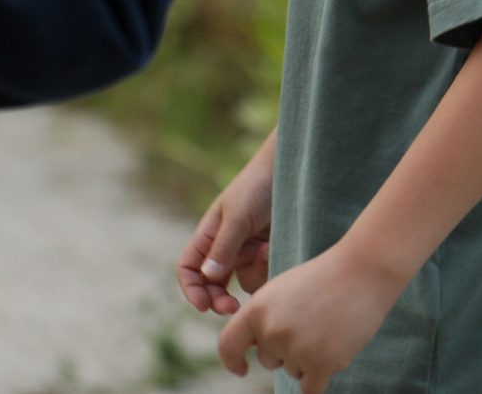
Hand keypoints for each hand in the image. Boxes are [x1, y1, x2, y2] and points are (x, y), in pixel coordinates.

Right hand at [179, 136, 275, 315]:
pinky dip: (270, 266)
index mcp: (209, 235)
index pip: (189, 269)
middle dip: (219, 299)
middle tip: (232, 308)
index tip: (203, 305)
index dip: (191, 289)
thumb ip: (223, 247)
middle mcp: (226, 248)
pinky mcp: (269, 255)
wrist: (292, 172)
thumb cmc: (258, 186)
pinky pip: (265, 275)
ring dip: (255, 273)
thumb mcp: (238, 215)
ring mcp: (248, 253)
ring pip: (243, 283)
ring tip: (267, 250)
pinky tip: (276, 246)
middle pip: (213, 286)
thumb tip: (207, 277)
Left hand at [216, 243, 405, 392]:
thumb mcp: (282, 290)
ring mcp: (296, 349)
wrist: (364, 270)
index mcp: (257, 308)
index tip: (242, 369)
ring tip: (328, 327)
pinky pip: (310, 388)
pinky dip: (319, 378)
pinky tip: (333, 355)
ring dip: (308, 359)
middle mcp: (272, 330)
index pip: (228, 345)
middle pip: (268, 361)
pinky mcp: (322, 364)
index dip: (233, 361)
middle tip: (313, 322)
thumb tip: (255, 350)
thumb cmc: (324, 278)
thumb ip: (263, 318)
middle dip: (286, 350)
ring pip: (293, 371)